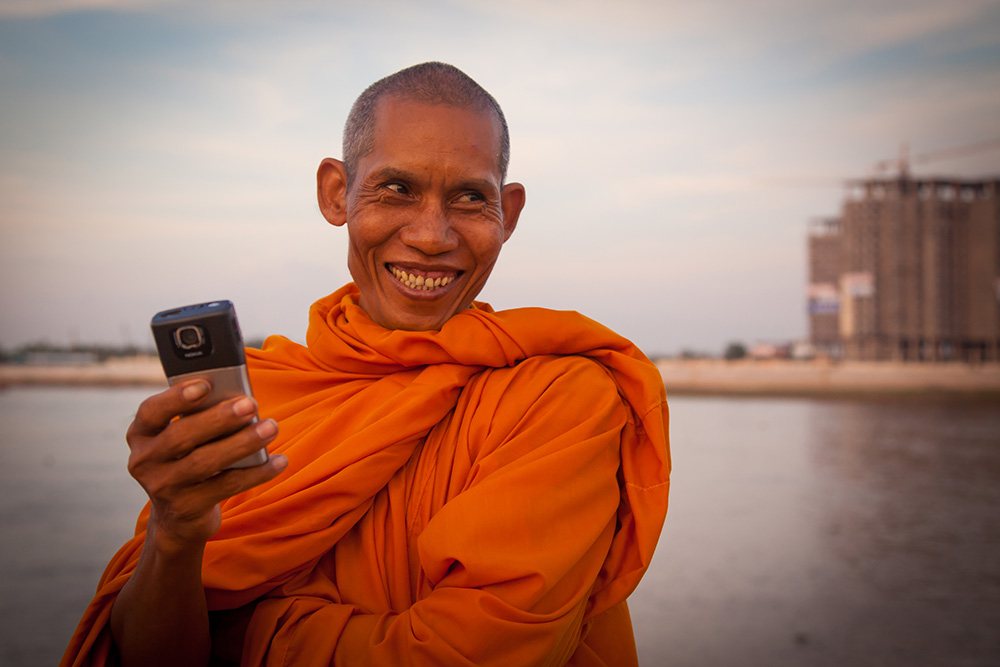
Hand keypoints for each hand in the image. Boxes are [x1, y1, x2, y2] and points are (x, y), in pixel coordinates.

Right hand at [125, 380, 285, 553]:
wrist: (178, 515)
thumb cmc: (188, 457)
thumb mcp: (185, 437)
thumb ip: (200, 415)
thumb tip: (239, 398)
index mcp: (142, 434)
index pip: (151, 411)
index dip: (177, 397)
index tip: (207, 384)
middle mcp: (144, 461)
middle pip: (181, 436)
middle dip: (219, 418)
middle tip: (250, 404)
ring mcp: (162, 487)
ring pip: (204, 462)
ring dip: (242, 443)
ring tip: (271, 427)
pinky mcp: (186, 508)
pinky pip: (227, 486)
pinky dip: (256, 472)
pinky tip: (279, 461)